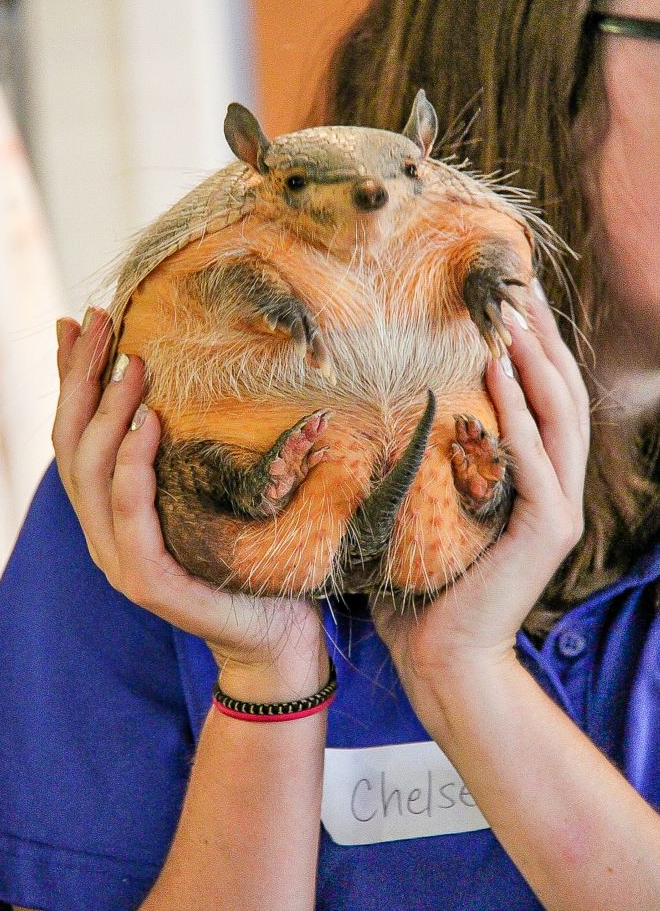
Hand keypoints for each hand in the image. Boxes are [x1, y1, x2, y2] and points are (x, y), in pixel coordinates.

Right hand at [52, 309, 327, 700]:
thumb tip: (182, 384)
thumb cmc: (249, 556)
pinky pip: (130, 515)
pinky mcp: (149, 582)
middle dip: (82, 379)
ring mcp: (121, 560)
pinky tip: (147, 423)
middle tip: (101, 323)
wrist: (278, 632)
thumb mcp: (208, 491)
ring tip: (131, 363)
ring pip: (92, 476)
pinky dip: (133, 466)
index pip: (75, 435)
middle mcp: (103, 532)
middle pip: (71, 446)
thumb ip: (180, 453)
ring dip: (108, 413)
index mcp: (111, 510)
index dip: (70, 379)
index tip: (77, 323)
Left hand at [371, 282, 589, 729]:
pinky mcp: (547, 529)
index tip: (509, 299)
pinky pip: (534, 457)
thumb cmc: (425, 586)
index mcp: (533, 481)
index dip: (533, 348)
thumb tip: (382, 408)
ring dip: (537, 360)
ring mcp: (558, 508)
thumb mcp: (427, 508)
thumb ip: (427, 461)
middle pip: (561, 394)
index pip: (544, 399)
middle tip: (517, 285)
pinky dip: (519, 410)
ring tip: (512, 312)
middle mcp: (555, 488)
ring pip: (559, 416)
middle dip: (542, 337)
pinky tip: (500, 370)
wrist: (440, 659)